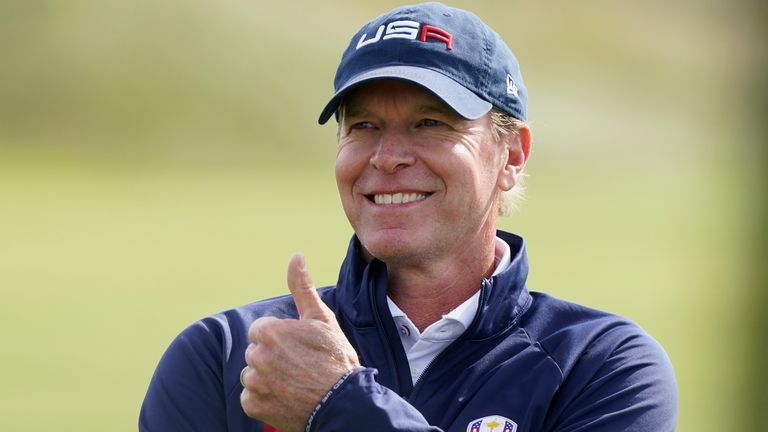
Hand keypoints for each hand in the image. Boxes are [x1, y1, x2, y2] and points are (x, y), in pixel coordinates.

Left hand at [240, 254, 360, 431]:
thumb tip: (296, 256)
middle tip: (299, 365)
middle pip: (256, 352)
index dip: (280, 338)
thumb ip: (302, 287)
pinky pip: (250, 398)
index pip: (261, 330)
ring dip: (267, 378)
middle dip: (272, 357)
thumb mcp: (321, 318)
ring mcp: (255, 383)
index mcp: (270, 331)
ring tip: (293, 382)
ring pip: (252, 374)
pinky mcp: (254, 405)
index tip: (298, 348)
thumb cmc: (335, 358)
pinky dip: (264, 399)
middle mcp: (258, 356)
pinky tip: (286, 396)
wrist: (343, 401)